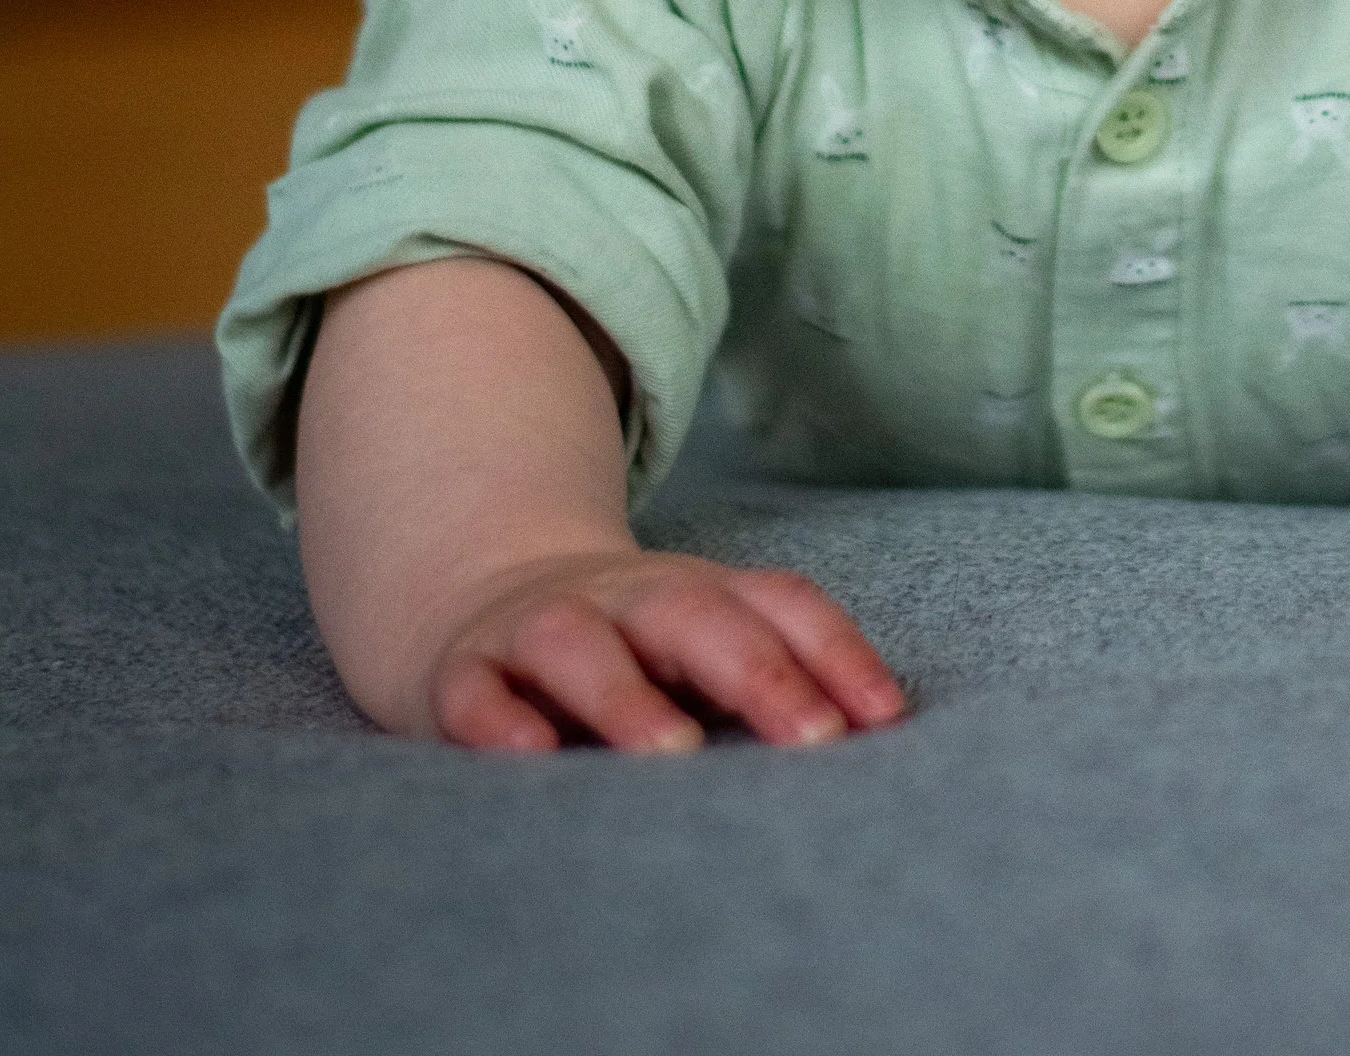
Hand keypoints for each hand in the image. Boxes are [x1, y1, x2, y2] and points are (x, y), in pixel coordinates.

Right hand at [429, 546, 909, 751]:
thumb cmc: (632, 649)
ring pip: (579, 645)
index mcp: (698, 593)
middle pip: (694, 615)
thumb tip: (885, 741)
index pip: (779, 604)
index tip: (887, 721)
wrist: (480, 598)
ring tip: (674, 753)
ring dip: (627, 694)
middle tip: (814, 741)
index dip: (836, 654)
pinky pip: (476, 692)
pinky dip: (498, 719)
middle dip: (758, 671)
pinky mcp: (462, 674)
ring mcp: (539, 630)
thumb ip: (780, 680)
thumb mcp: (704, 646)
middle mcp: (625, 600)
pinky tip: (528, 755)